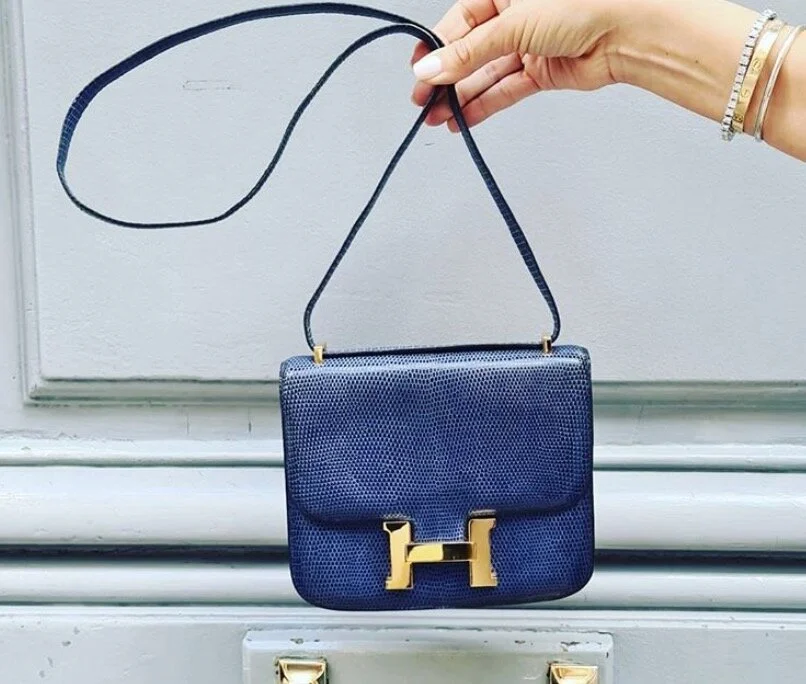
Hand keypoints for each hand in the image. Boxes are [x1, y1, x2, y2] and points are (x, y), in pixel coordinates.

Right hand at [410, 0, 623, 130]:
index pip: (460, 21)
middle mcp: (516, 15)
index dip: (437, 47)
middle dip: (445, 77)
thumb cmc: (584, 4)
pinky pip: (506, 89)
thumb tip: (430, 68)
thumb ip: (469, 52)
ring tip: (437, 117)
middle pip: (471, 50)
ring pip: (486, 73)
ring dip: (461, 96)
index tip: (418, 70)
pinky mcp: (542, 72)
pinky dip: (484, 105)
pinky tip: (462, 119)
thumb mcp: (513, 23)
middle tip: (422, 101)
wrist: (631, 31)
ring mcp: (529, 45)